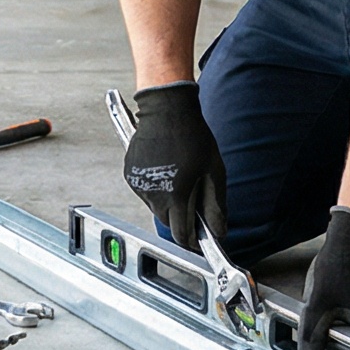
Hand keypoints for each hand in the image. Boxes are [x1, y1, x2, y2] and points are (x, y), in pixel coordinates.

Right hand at [122, 82, 225, 248]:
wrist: (166, 108)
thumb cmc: (193, 135)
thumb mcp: (213, 170)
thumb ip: (215, 205)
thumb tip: (219, 231)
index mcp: (176, 194)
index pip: (181, 234)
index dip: (193, 241)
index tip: (201, 241)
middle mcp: (153, 194)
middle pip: (168, 222)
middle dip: (181, 218)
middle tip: (194, 198)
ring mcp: (138, 185)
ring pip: (156, 208)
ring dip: (168, 202)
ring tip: (180, 177)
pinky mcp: (130, 175)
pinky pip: (145, 193)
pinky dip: (156, 189)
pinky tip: (166, 170)